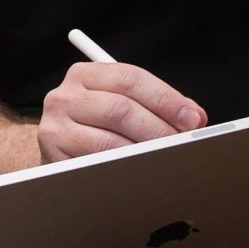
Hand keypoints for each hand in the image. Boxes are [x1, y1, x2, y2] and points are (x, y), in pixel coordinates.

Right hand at [37, 61, 206, 161]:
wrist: (58, 153)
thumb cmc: (98, 127)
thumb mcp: (121, 105)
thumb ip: (156, 105)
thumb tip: (196, 117)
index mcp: (84, 75)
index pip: (130, 79)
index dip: (166, 99)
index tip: (193, 118)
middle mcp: (63, 96)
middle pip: (120, 109)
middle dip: (159, 129)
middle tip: (183, 143)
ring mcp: (54, 127)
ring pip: (109, 141)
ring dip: (143, 153)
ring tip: (165, 159)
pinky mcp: (52, 158)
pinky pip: (96, 166)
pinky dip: (124, 171)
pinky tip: (140, 173)